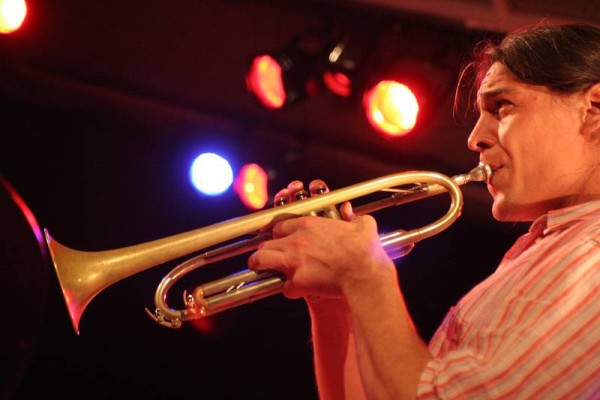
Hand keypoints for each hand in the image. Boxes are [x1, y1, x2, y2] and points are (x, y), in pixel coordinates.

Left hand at [248, 180, 395, 299]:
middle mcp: (296, 241)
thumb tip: (351, 210)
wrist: (365, 274)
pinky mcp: (297, 282)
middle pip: (266, 242)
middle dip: (266, 249)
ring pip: (261, 260)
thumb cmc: (366, 251)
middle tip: (271, 256)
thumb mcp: (363, 226)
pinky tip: (297, 291)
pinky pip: (284, 288)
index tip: (282, 239)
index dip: (280, 233)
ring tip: (264, 270)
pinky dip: (290, 290)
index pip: (280, 225)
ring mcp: (294, 262)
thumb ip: (354, 216)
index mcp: (309, 225)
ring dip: (262, 265)